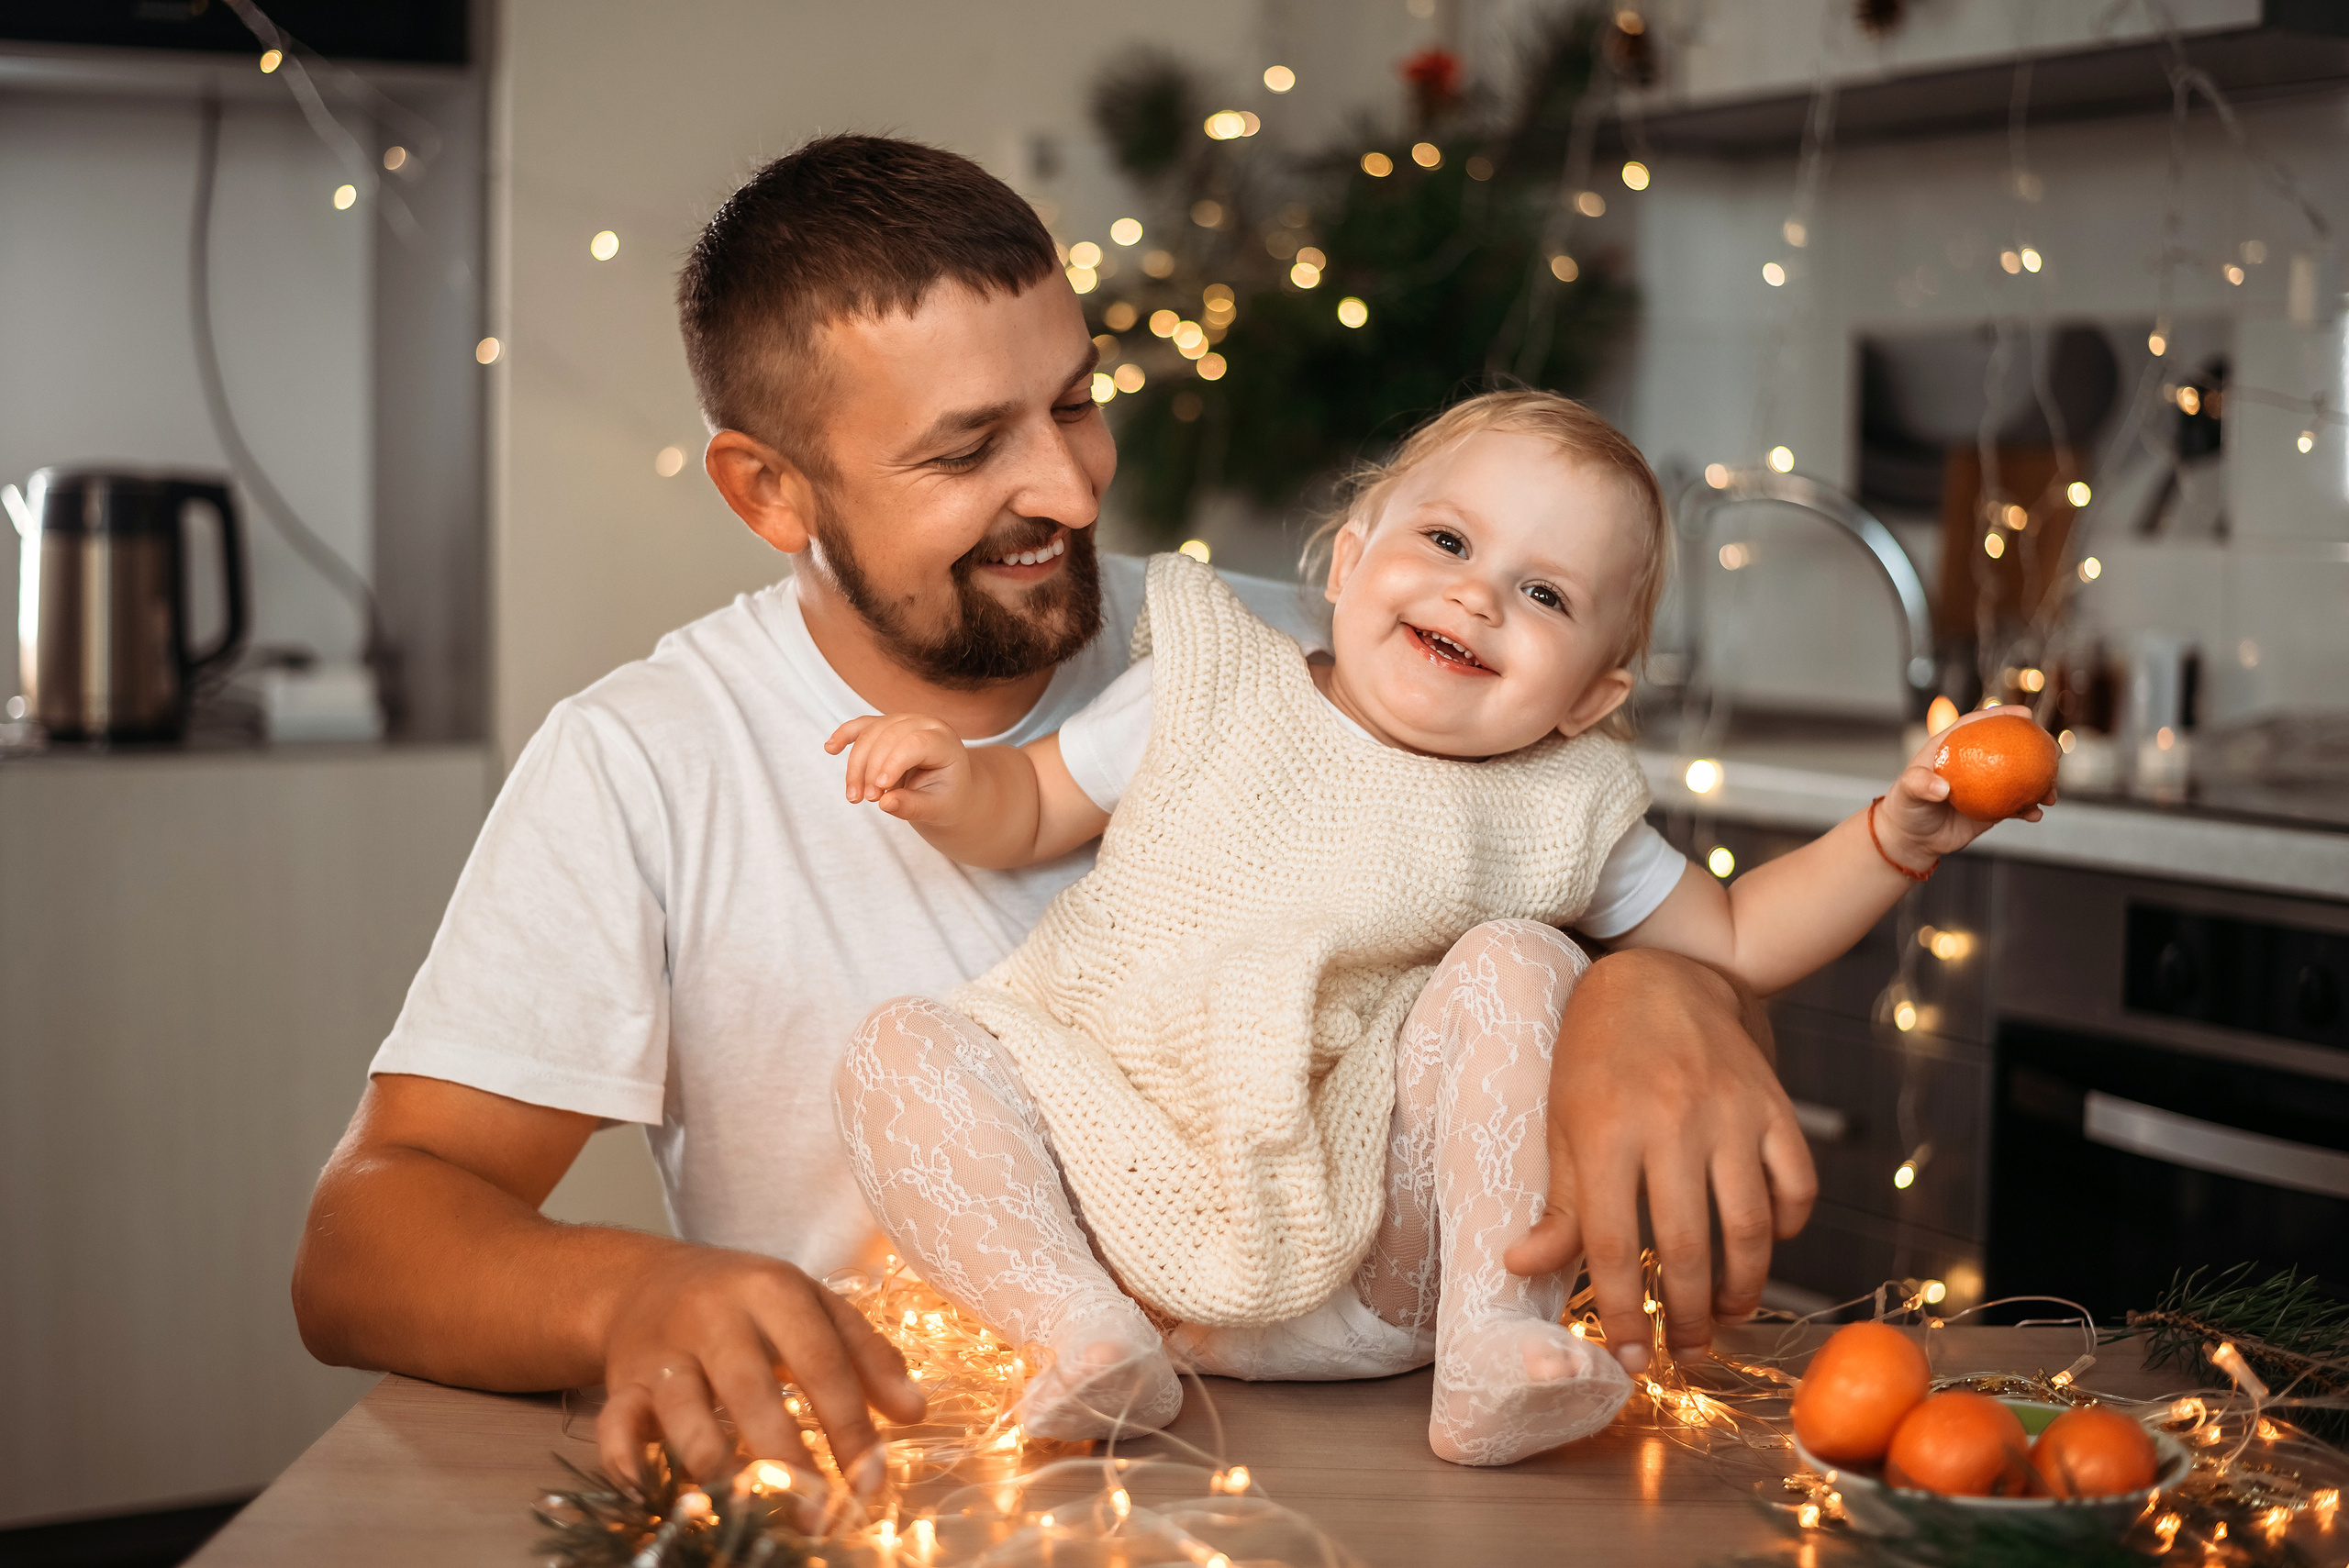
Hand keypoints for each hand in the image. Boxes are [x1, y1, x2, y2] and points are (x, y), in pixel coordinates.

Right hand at [596, 1245, 924, 1490]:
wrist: (648, 1280)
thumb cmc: (749, 1301)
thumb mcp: (814, 1307)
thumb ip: (867, 1355)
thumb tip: (915, 1412)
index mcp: (772, 1291)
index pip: (820, 1360)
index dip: (849, 1425)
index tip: (871, 1483)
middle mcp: (714, 1317)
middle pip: (753, 1392)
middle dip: (787, 1460)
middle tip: (816, 1514)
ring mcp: (663, 1351)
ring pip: (684, 1415)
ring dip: (717, 1469)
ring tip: (749, 1513)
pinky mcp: (622, 1382)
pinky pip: (617, 1428)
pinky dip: (629, 1464)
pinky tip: (656, 1495)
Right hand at [826, 714, 970, 823]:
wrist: (948, 789)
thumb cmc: (946, 797)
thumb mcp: (937, 808)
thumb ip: (913, 806)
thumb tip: (885, 804)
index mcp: (944, 741)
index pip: (915, 743)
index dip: (893, 764)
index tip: (879, 792)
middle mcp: (924, 723)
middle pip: (887, 737)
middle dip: (871, 770)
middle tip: (869, 800)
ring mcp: (902, 721)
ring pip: (869, 734)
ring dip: (856, 766)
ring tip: (854, 797)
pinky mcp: (885, 727)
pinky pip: (861, 726)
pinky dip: (844, 735)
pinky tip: (830, 748)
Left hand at [1503, 949, 1815, 1371]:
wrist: (1658, 975)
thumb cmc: (1595, 1057)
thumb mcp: (1561, 1122)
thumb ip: (1557, 1201)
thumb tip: (1520, 1266)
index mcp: (1604, 1131)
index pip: (1610, 1244)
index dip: (1621, 1311)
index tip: (1630, 1356)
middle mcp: (1671, 1122)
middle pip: (1685, 1247)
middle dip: (1685, 1316)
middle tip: (1686, 1351)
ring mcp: (1731, 1114)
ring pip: (1749, 1228)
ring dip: (1742, 1288)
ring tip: (1724, 1316)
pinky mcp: (1775, 1106)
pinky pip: (1796, 1186)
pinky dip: (1787, 1228)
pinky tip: (1763, 1249)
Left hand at [1876, 705, 2056, 872]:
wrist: (1912, 838)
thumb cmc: (1906, 807)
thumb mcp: (1907, 792)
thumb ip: (1920, 784)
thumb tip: (1943, 788)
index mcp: (1955, 747)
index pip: (1979, 724)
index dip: (2002, 716)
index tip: (2024, 715)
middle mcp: (1975, 762)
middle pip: (2011, 746)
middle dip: (2037, 746)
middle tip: (2053, 752)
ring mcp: (1988, 784)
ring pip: (2022, 777)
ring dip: (2042, 782)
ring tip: (2052, 792)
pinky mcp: (1995, 808)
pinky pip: (2018, 806)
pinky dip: (2030, 809)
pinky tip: (2036, 815)